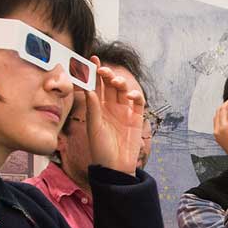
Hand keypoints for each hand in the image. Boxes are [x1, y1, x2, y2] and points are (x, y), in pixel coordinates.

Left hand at [84, 59, 144, 174]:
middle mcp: (111, 108)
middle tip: (104, 71)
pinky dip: (135, 95)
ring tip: (116, 82)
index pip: (96, 86)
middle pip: (110, 85)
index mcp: (97, 108)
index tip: (93, 60)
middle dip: (108, 75)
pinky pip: (138, 102)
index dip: (95, 73)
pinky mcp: (136, 118)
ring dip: (121, 83)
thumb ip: (93, 109)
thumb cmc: (101, 150)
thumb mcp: (94, 128)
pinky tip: (129, 95)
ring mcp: (124, 112)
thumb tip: (89, 89)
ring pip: (123, 90)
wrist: (116, 168)